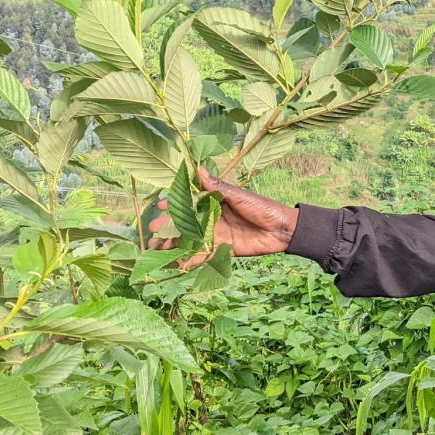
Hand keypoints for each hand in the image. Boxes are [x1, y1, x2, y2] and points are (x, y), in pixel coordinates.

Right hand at [146, 167, 299, 267]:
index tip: (161, 207)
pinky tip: (177, 264)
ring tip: (158, 250)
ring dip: (174, 244)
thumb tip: (198, 170)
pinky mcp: (222, 249)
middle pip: (186, 222)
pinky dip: (191, 259)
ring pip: (190, 239)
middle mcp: (212, 217)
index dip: (175, 204)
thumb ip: (219, 188)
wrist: (282, 230)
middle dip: (169, 227)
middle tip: (153, 232)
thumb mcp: (240, 196)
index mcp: (215, 201)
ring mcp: (216, 234)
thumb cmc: (262, 207)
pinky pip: (204, 254)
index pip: (189, 202)